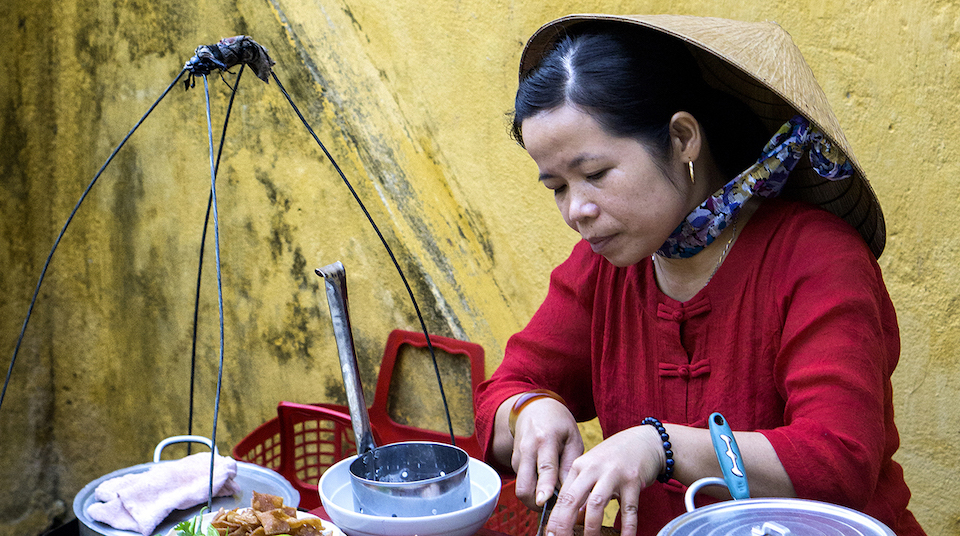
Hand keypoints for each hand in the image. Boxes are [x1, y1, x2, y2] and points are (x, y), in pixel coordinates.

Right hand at [509, 397, 583, 510]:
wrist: (533, 409)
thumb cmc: (558, 424)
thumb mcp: (572, 437)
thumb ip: (570, 464)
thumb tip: (568, 490)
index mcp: (545, 439)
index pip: (544, 467)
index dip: (544, 486)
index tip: (544, 501)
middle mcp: (527, 449)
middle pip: (524, 485)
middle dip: (535, 503)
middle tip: (555, 506)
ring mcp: (518, 457)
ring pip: (520, 488)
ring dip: (535, 499)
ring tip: (553, 497)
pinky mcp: (514, 463)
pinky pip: (521, 483)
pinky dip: (533, 491)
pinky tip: (545, 486)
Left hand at [543, 425, 664, 535]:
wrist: (643, 440)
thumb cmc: (614, 458)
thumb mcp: (593, 468)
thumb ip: (582, 489)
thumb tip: (574, 519)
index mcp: (579, 466)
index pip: (562, 495)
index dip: (555, 517)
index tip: (550, 534)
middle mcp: (593, 469)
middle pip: (572, 499)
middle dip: (564, 523)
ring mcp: (613, 474)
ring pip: (596, 504)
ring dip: (591, 527)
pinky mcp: (633, 481)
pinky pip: (629, 509)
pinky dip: (627, 527)